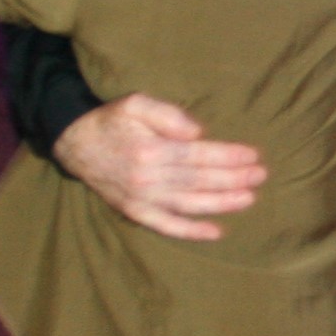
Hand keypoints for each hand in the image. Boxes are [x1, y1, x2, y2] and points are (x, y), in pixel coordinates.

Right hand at [53, 93, 266, 241]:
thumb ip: (167, 114)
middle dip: (233, 179)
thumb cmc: (111, 120)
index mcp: (149, 149)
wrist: (74, 143)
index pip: (197, 155)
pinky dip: (191, 231)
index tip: (253, 155)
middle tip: (260, 176)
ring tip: (249, 199)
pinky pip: (166, 225)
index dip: (227, 156)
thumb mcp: (135, 103)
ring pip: (188, 204)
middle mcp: (146, 178)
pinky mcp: (134, 211)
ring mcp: (140, 198)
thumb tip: (197, 132)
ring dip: (221, 203)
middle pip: (198, 180)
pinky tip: (216, 232)